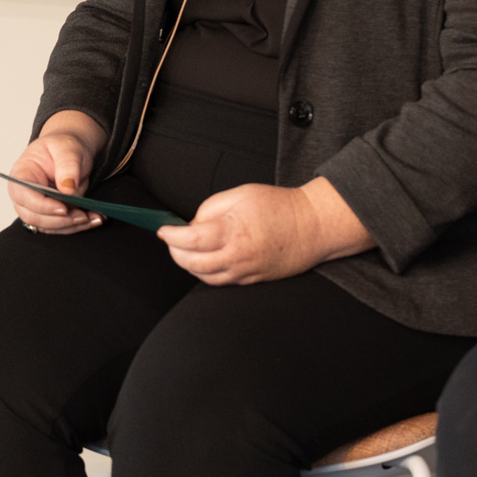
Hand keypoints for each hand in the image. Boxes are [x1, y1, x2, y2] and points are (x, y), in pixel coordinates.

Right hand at [8, 110, 107, 233]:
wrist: (70, 153)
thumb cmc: (63, 147)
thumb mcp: (68, 148)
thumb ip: (68, 166)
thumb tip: (67, 189)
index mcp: (21, 174)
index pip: (24, 195)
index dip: (42, 206)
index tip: (63, 208)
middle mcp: (24, 193)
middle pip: (34, 216)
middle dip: (59, 220)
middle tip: (82, 216)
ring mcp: (35, 207)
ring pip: (48, 226)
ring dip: (71, 226)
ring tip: (93, 218)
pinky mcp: (49, 215)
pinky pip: (60, 226)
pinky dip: (76, 226)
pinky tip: (93, 219)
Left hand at [157, 178, 373, 285]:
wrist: (314, 226)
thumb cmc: (279, 206)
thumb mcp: (240, 194)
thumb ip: (210, 209)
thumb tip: (192, 225)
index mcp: (232, 232)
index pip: (190, 239)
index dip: (171, 236)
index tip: (162, 230)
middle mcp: (237, 256)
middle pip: (192, 264)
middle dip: (175, 253)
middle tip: (171, 240)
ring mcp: (246, 272)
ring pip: (205, 277)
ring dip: (190, 265)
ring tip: (184, 250)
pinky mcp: (254, 280)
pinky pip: (222, 281)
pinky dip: (207, 273)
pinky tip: (204, 260)